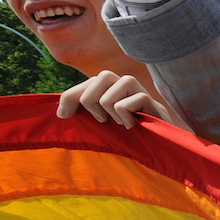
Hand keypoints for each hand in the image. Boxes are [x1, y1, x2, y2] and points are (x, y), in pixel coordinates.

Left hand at [57, 70, 175, 128]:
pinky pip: (121, 107)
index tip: (63, 116)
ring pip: (107, 98)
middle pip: (95, 82)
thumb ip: (81, 111)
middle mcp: (119, 80)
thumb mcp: (101, 118)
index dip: (68, 99)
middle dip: (92, 105)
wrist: (158, 139)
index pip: (81, 86)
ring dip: (112, 115)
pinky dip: (124, 120)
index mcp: (106, 84)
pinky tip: (134, 124)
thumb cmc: (127, 128)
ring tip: (122, 121)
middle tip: (102, 119)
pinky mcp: (147, 97)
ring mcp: (135, 87)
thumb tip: (61, 114)